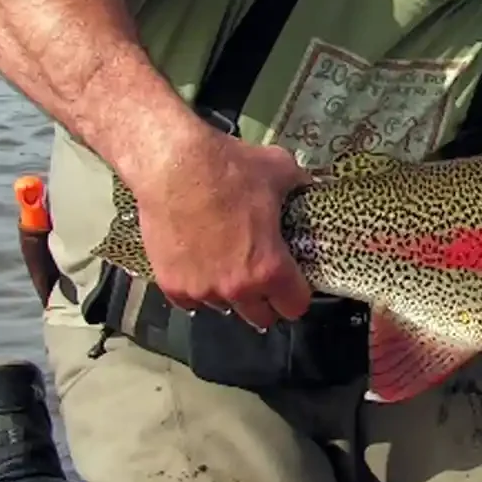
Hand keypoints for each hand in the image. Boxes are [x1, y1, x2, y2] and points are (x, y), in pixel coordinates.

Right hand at [126, 124, 313, 331]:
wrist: (171, 164)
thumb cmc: (229, 169)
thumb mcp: (280, 170)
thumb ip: (299, 186)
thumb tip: (309, 185)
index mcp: (269, 269)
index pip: (295, 307)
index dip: (298, 294)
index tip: (294, 282)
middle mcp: (236, 289)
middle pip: (261, 317)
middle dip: (266, 300)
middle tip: (262, 274)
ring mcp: (201, 290)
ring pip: (224, 307)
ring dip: (229, 293)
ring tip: (226, 263)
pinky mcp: (171, 285)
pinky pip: (191, 300)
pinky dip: (197, 288)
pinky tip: (199, 264)